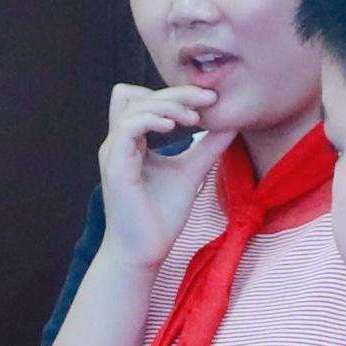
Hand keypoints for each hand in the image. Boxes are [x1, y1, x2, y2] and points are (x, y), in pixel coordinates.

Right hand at [96, 85, 229, 271]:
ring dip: (167, 104)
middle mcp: (119, 143)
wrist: (145, 253)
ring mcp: (114, 153)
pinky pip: (128, 128)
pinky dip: (152, 119)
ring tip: (194, 118)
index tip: (210, 100)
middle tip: (209, 100)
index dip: (175, 92)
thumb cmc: (161, 217)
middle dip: (177, 92)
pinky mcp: (115, 166)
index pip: (145, 99)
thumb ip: (207, 148)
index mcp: (132, 142)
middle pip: (139, 95)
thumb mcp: (191, 173)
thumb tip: (231, 124)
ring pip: (134, 105)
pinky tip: (175, 126)